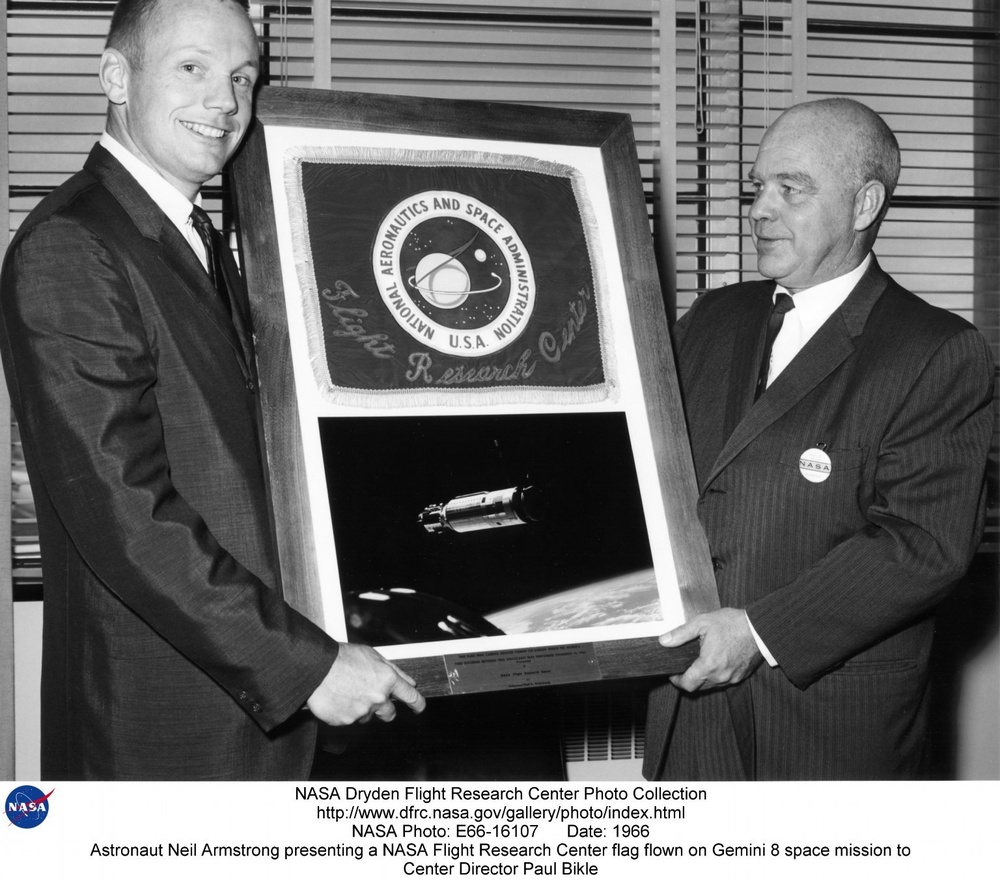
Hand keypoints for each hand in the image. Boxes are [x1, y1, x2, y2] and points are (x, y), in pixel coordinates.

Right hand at [306, 643, 425, 725]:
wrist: (316, 668)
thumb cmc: (342, 658)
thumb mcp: (373, 655)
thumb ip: (394, 670)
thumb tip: (410, 682)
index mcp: (387, 680)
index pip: (411, 697)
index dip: (418, 704)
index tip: (419, 707)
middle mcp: (377, 698)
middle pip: (390, 713)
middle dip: (385, 708)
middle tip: (372, 697)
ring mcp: (361, 712)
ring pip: (367, 716)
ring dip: (362, 708)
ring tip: (347, 691)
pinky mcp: (345, 721)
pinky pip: (349, 720)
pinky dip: (345, 711)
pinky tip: (338, 698)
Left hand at [658, 608, 762, 692]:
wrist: (760, 628)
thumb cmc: (732, 624)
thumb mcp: (702, 623)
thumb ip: (681, 634)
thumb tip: (664, 641)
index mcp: (709, 665)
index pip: (687, 685)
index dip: (677, 681)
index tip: (673, 673)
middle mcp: (721, 676)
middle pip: (698, 687)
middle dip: (689, 679)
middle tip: (685, 666)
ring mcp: (732, 678)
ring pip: (712, 685)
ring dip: (703, 677)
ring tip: (701, 661)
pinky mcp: (741, 676)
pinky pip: (724, 681)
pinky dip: (717, 675)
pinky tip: (716, 661)